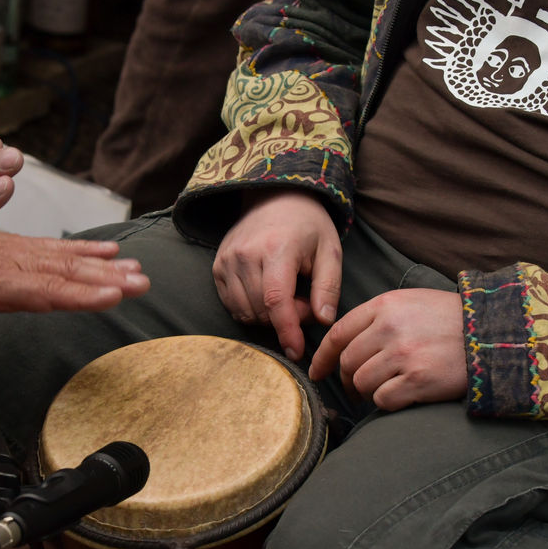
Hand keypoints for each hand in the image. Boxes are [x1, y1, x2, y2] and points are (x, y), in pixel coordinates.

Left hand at [0, 230, 151, 392]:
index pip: (43, 292)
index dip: (78, 295)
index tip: (112, 296)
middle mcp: (9, 266)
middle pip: (65, 275)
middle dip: (106, 281)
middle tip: (142, 283)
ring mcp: (14, 254)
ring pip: (66, 259)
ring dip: (103, 266)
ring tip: (137, 270)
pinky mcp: (13, 247)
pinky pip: (54, 246)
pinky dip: (84, 249)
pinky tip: (107, 252)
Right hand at [213, 190, 342, 360]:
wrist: (274, 197)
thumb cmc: (308, 225)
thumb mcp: (330, 251)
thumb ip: (329, 287)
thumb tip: (323, 321)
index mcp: (276, 248)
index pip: (276, 301)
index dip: (287, 331)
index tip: (297, 351)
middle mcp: (246, 254)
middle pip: (261, 310)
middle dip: (286, 319)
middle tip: (306, 302)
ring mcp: (227, 260)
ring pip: (244, 312)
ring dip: (267, 316)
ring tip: (288, 296)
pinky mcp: (218, 266)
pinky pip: (231, 304)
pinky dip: (251, 310)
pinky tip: (267, 295)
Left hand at [308, 289, 467, 410]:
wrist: (495, 334)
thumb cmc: (452, 320)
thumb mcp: (412, 302)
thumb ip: (379, 317)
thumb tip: (346, 343)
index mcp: (385, 305)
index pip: (338, 334)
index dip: (322, 357)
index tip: (317, 372)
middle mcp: (389, 328)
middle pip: (347, 362)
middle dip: (346, 380)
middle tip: (356, 389)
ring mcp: (403, 354)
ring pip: (361, 383)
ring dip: (367, 393)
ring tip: (382, 391)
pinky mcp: (418, 380)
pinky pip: (383, 399)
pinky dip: (387, 403)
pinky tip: (401, 397)